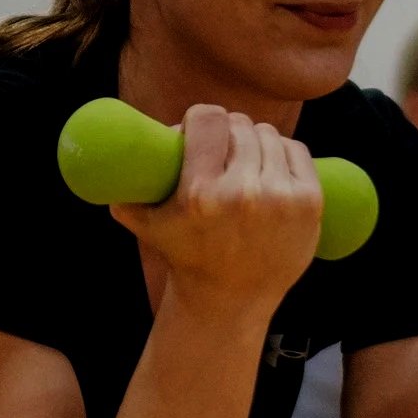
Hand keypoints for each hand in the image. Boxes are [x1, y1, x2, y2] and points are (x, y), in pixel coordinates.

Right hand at [117, 104, 321, 311]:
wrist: (231, 300)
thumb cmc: (185, 255)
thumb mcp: (145, 224)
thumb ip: (123, 189)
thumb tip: (108, 152)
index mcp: (200, 194)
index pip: (208, 117)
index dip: (200, 117)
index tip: (197, 129)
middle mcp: (243, 194)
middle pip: (240, 124)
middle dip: (228, 132)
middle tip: (221, 149)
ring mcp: (281, 198)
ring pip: (269, 135)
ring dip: (256, 141)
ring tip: (245, 161)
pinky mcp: (309, 203)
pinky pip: (297, 151)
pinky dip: (284, 153)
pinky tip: (271, 166)